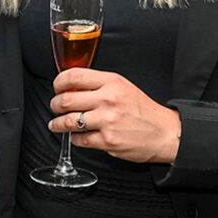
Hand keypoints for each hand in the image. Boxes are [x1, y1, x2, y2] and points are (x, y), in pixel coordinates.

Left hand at [49, 68, 181, 163]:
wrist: (164, 132)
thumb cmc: (143, 110)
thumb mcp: (123, 87)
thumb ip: (99, 85)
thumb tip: (71, 88)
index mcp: (112, 82)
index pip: (74, 76)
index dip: (58, 82)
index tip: (56, 88)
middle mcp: (108, 99)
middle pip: (65, 99)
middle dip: (54, 105)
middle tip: (54, 107)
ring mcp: (107, 121)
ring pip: (68, 122)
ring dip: (57, 124)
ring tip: (56, 124)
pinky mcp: (108, 141)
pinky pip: (80, 140)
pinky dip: (74, 139)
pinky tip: (77, 137)